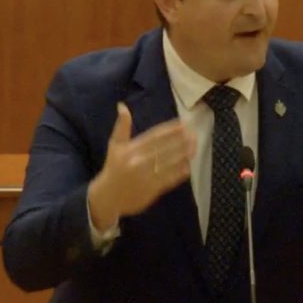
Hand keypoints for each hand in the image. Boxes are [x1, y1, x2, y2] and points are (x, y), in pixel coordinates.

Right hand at [87, 102, 195, 231]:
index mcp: (131, 149)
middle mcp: (139, 162)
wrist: (108, 197)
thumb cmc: (113, 168)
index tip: (183, 123)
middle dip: (181, 140)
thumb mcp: (115, 145)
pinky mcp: (152, 190)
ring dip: (183, 154)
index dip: (170, 129)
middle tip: (194, 133)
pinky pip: (169, 180)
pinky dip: (179, 173)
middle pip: (164, 149)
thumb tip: (122, 105)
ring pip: (169, 164)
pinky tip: (188, 166)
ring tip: (195, 146)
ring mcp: (146, 177)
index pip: (154, 136)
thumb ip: (121, 126)